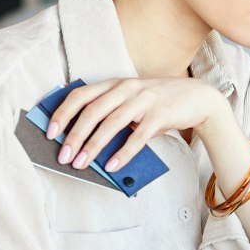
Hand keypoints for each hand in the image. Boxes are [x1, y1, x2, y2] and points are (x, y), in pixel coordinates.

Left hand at [46, 77, 232, 172]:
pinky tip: (113, 166)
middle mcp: (127, 88)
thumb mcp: (132, 102)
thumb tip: (85, 143)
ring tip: (82, 164)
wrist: (199, 98)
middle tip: (63, 156)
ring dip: (94, 146)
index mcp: (115, 83)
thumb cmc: (159, 104)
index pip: (81, 95)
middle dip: (75, 135)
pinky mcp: (161, 114)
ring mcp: (145, 100)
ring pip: (112, 123)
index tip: (50, 132)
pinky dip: (124, 152)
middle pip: (93, 111)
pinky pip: (138, 136)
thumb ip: (111, 114)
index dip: (63, 113)